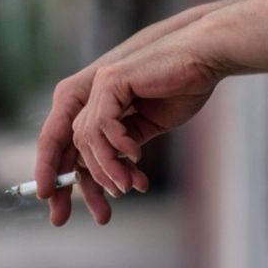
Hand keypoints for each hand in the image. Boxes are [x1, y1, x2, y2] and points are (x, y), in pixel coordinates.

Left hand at [36, 24, 221, 225]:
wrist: (204, 59)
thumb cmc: (184, 85)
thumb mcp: (150, 124)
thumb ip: (127, 142)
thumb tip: (114, 172)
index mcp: (103, 102)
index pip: (76, 143)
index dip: (68, 175)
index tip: (64, 207)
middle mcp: (95, 92)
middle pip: (76, 143)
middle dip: (88, 180)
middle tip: (111, 203)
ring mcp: (101, 84)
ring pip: (86, 137)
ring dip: (106, 166)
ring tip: (127, 184)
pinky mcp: (112, 79)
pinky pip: (101, 122)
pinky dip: (116, 143)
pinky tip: (136, 154)